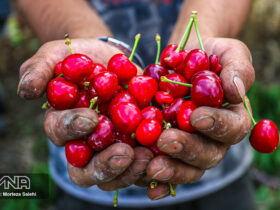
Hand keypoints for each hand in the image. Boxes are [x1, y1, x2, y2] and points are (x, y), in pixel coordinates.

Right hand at [18, 39, 152, 189]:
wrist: (113, 60)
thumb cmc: (82, 58)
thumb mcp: (58, 56)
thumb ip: (40, 69)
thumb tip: (26, 90)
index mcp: (64, 125)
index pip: (61, 134)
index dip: (72, 128)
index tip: (90, 118)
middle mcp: (87, 144)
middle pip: (88, 169)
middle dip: (104, 165)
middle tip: (123, 154)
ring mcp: (113, 147)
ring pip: (116, 173)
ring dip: (130, 170)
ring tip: (147, 157)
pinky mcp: (137, 146)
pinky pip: (142, 165)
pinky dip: (153, 165)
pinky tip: (163, 158)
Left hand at [146, 37, 254, 199]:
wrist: (182, 59)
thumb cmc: (208, 55)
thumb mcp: (227, 52)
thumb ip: (237, 69)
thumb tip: (236, 92)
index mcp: (231, 117)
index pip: (231, 128)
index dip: (217, 125)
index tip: (196, 117)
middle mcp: (212, 138)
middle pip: (208, 154)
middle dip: (187, 149)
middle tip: (166, 141)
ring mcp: (189, 145)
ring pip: (187, 167)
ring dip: (170, 169)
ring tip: (151, 165)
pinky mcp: (167, 148)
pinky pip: (165, 167)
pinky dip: (157, 179)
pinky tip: (146, 183)